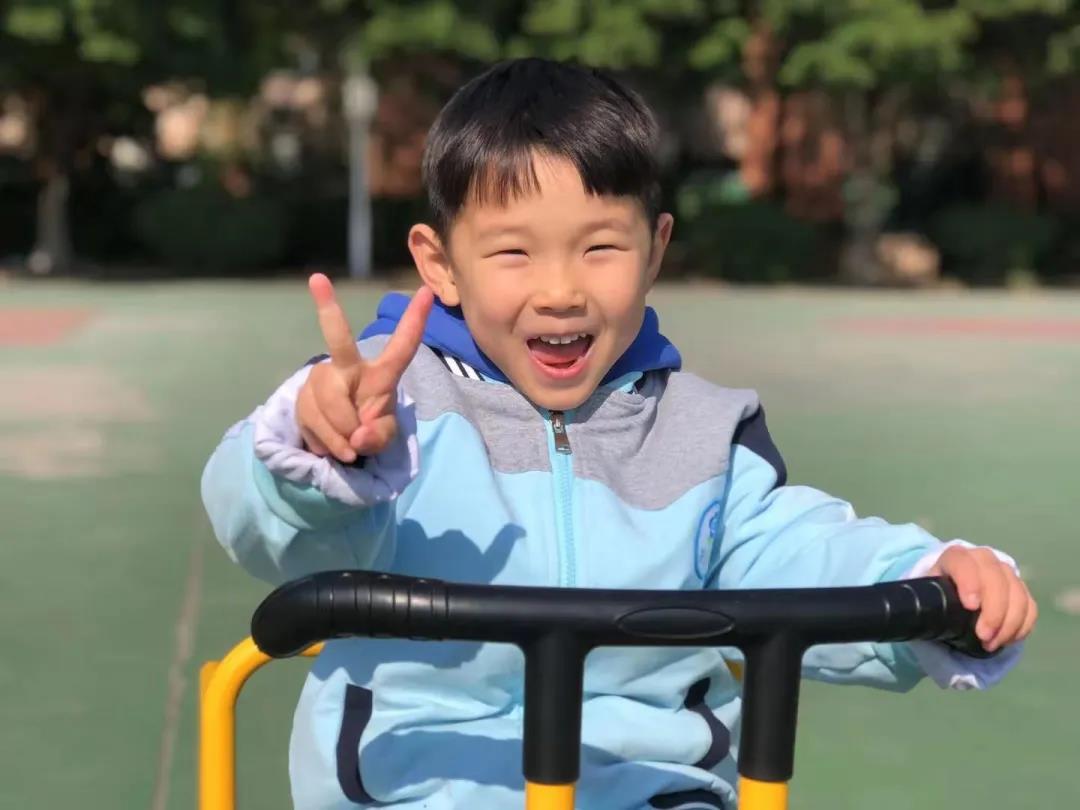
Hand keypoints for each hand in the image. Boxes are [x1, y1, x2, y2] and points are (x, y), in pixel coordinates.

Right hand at [296, 273, 432, 462]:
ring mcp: (322, 378)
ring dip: (340, 434)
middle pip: (339, 342)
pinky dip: (325, 442)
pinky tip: (330, 443)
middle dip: (329, 311)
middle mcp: (349, 367)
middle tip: (317, 279)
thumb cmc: (370, 431)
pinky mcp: (301, 394)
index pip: (402, 346)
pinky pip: (313, 420)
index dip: (415, 320)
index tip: (425, 291)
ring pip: (329, 402)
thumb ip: (379, 437)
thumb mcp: (383, 438)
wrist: (339, 446)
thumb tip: (359, 436)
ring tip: (348, 446)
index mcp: (381, 374)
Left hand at [930, 545, 1037, 652]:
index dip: (970, 582)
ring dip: (1009, 623)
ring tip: (992, 644)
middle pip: (996, 578)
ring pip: (1017, 593)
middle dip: (994, 611)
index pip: (962, 562)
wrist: (951, 595)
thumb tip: (911, 624)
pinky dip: (1022, 626)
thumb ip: (922, 606)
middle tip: (984, 637)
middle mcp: (982, 560)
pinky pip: (1029, 606)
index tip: (970, 606)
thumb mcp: (924, 598)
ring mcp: (1004, 573)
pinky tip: (1007, 641)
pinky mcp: (1019, 589)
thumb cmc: (933, 597)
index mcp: (954, 558)